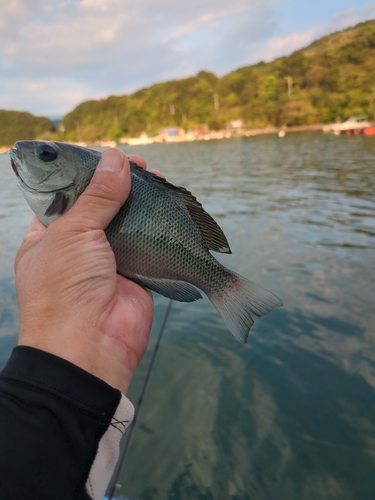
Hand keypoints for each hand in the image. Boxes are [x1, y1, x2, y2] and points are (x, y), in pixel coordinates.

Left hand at [14, 149, 154, 393]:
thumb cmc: (65, 288)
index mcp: (49, 234)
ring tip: (160, 182)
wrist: (90, 347)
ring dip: (143, 203)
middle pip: (102, 205)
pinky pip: (148, 245)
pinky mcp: (135, 273)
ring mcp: (108, 260)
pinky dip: (159, 228)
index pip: (68, 194)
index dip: (90, 173)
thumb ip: (97, 197)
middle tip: (142, 167)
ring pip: (128, 223)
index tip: (112, 157)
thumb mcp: (73, 234)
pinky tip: (170, 209)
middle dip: (121, 185)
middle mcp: (78, 246)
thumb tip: (116, 160)